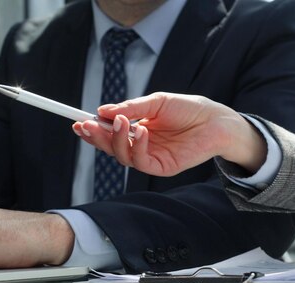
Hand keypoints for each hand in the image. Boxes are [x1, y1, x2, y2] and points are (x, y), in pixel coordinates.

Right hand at [72, 92, 266, 175]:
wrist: (216, 120)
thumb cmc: (188, 108)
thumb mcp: (157, 102)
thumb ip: (132, 107)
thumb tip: (103, 111)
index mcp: (137, 128)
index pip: (109, 132)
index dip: (93, 129)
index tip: (77, 122)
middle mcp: (141, 145)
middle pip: (111, 147)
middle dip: (97, 137)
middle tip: (87, 125)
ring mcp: (151, 157)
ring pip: (122, 156)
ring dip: (115, 140)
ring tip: (119, 121)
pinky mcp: (162, 167)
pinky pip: (142, 162)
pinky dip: (137, 146)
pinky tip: (141, 131)